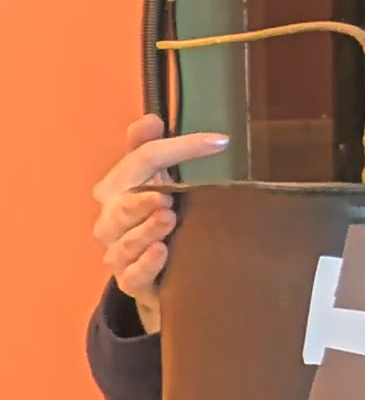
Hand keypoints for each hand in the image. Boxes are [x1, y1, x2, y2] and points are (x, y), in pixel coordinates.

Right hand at [90, 115, 229, 334]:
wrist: (158, 269)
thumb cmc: (156, 216)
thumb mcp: (156, 180)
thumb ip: (149, 149)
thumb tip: (150, 118)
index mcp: (115, 189)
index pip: (141, 160)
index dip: (178, 148)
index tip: (219, 141)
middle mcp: (110, 221)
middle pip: (121, 206)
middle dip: (141, 200)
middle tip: (167, 197)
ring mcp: (118, 252)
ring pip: (124, 242)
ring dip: (145, 231)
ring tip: (168, 219)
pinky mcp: (131, 281)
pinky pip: (132, 274)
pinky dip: (146, 263)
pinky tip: (162, 252)